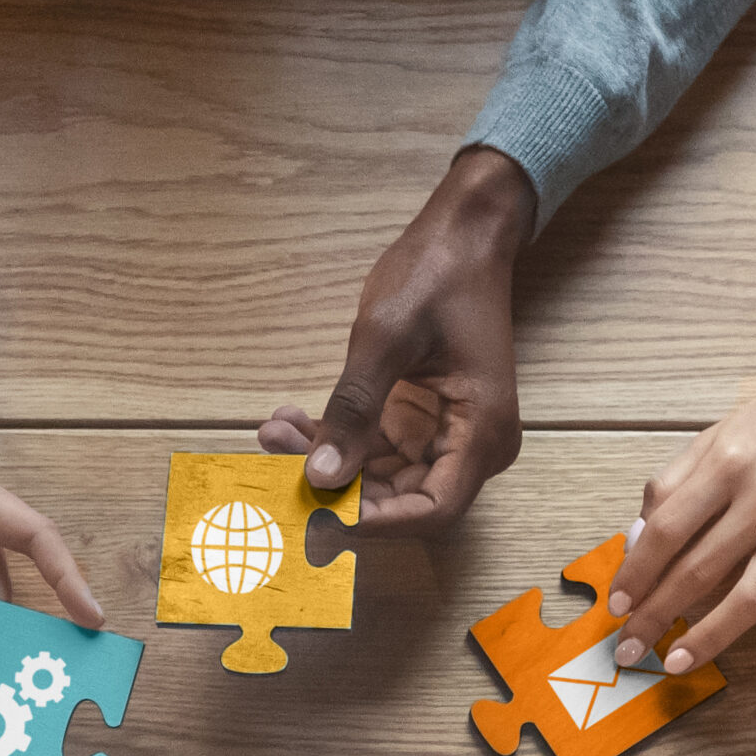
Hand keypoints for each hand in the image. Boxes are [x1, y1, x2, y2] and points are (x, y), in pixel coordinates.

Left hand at [258, 146, 531, 536]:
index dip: (374, 521)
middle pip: (400, 500)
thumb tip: (320, 477)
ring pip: (378, 478)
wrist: (463, 235)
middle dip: (335, 486)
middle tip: (275, 455)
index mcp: (482, 433)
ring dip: (324, 461)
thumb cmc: (437, 275)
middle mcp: (470, 447)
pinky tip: (290, 420)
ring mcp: (445, 437)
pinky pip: (373, 450)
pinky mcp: (419, 423)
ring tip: (274, 430)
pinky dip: (333, 440)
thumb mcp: (385, 339)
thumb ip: (354, 410)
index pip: (431, 510)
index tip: (315, 508)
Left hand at [603, 370, 755, 678]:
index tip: (617, 606)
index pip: (667, 531)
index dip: (636, 574)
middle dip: (657, 616)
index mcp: (729, 463)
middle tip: (631, 648)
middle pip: (700, 570)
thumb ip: (672, 485)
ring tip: (677, 663)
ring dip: (709, 637)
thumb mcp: (718, 436)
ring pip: (752, 597)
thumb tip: (635, 542)